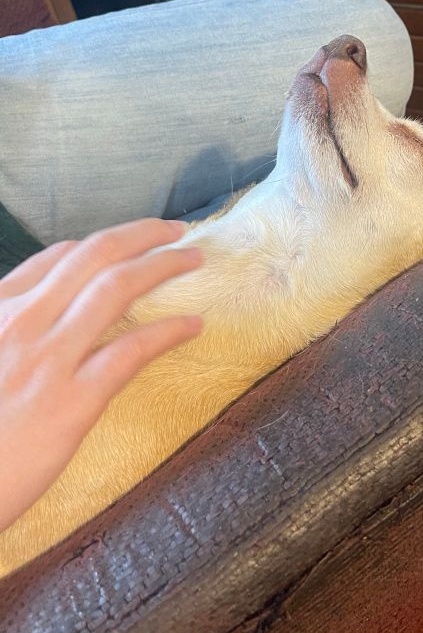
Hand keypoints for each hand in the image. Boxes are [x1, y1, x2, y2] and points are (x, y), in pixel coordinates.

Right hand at [0, 218, 203, 532]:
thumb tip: (47, 308)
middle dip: (143, 235)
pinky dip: (169, 331)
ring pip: (117, 288)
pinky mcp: (72, 402)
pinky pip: (131, 351)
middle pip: (95, 256)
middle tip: (177, 230)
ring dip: (163, 265)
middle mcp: (22, 322)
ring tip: (194, 260)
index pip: (57, 259)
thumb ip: (11, 325)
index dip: (103, 244)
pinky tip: (193, 325)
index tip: (131, 242)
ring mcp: (48, 360)